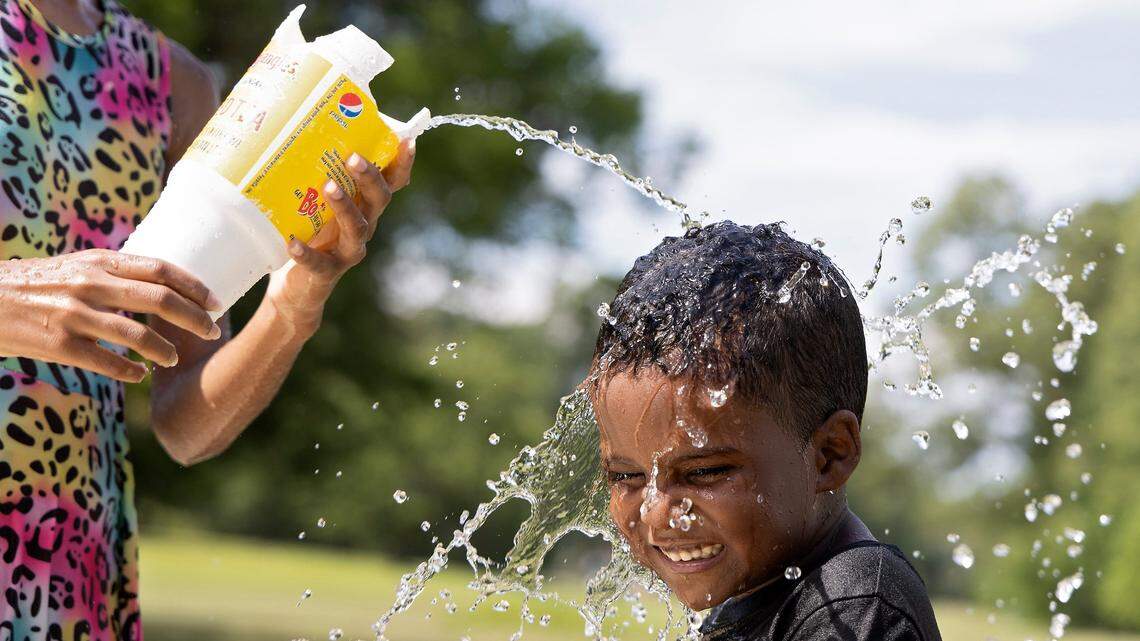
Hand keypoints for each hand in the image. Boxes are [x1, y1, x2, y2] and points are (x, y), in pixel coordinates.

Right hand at [0, 249, 221, 382]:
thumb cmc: (37, 284)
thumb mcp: (77, 266)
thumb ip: (115, 273)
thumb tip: (164, 284)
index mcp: (99, 261)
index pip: (161, 269)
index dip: (195, 287)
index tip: (218, 303)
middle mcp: (90, 284)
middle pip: (160, 299)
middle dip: (195, 318)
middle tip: (212, 332)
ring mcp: (74, 315)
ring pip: (138, 335)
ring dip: (165, 350)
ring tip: (173, 358)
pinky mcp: (58, 345)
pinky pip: (107, 362)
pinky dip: (130, 371)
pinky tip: (139, 374)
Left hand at [265, 140, 414, 333]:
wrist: (295, 287)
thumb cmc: (305, 232)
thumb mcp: (312, 200)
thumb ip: (310, 171)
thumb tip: (285, 123)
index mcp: (365, 204)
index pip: (391, 181)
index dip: (402, 163)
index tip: (406, 141)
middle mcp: (364, 225)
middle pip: (379, 199)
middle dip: (370, 178)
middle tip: (354, 158)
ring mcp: (348, 249)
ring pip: (356, 228)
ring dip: (345, 206)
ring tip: (329, 187)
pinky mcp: (327, 271)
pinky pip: (319, 262)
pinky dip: (306, 253)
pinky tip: (293, 242)